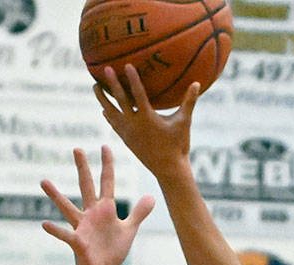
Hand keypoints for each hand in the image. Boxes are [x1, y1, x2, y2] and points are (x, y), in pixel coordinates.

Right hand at [42, 146, 153, 264]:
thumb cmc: (112, 251)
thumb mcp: (129, 230)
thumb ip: (139, 213)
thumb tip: (152, 196)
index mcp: (105, 209)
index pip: (107, 182)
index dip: (107, 165)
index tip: (105, 146)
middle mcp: (91, 214)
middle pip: (87, 186)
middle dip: (83, 168)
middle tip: (77, 148)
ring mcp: (83, 227)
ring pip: (68, 207)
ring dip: (56, 195)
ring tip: (43, 181)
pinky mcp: (78, 242)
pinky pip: (65, 235)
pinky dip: (55, 231)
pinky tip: (44, 224)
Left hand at [95, 65, 197, 180]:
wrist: (168, 170)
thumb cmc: (178, 145)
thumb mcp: (184, 122)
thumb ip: (189, 102)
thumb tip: (198, 83)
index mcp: (148, 119)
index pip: (138, 95)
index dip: (132, 79)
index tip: (126, 65)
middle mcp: (134, 125)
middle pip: (120, 101)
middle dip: (112, 84)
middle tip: (105, 69)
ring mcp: (128, 133)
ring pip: (111, 112)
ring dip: (102, 99)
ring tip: (95, 86)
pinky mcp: (126, 140)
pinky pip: (114, 124)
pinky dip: (108, 114)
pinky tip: (104, 108)